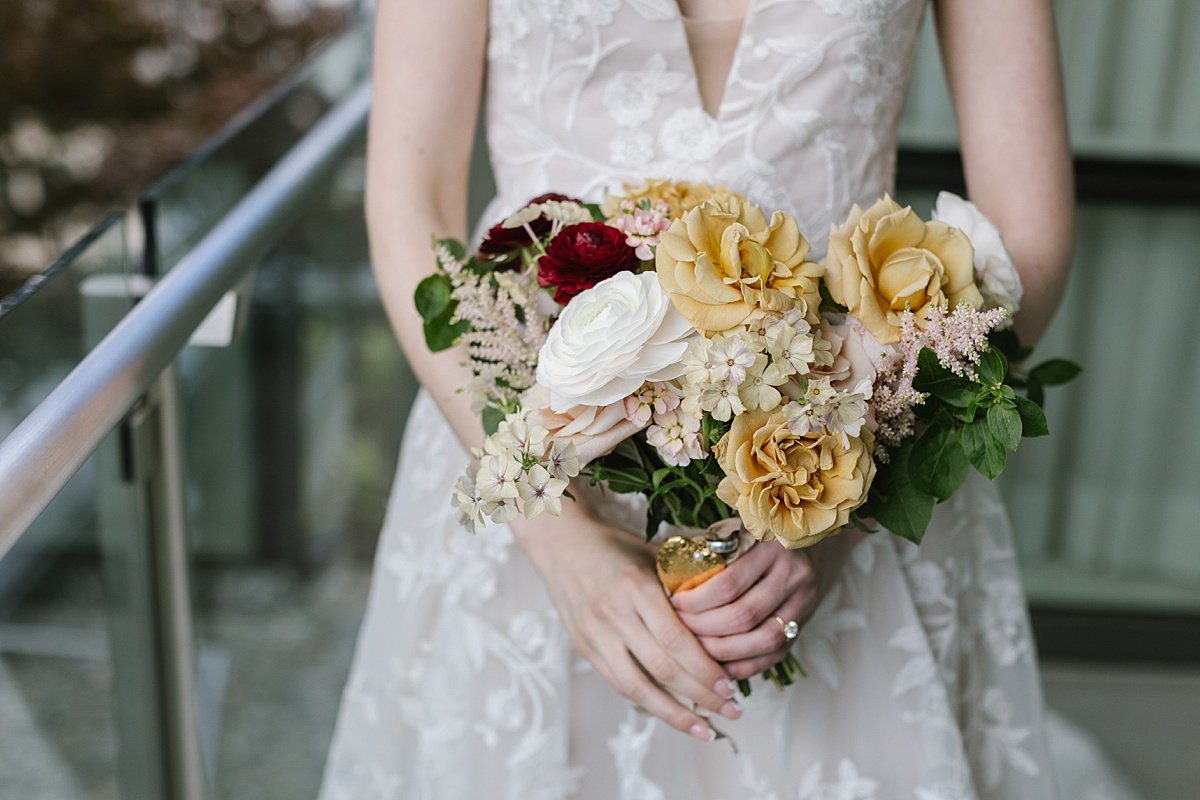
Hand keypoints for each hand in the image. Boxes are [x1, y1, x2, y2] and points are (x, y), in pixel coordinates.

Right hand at [514, 510, 741, 740]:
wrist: (561, 542)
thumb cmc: (615, 545)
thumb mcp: (654, 554)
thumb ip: (686, 582)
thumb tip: (727, 611)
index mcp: (635, 586)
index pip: (676, 640)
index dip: (705, 669)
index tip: (731, 686)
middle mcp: (613, 613)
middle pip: (662, 667)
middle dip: (701, 694)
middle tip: (731, 710)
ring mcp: (595, 633)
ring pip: (637, 686)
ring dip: (674, 713)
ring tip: (704, 729)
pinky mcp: (584, 646)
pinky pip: (618, 683)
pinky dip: (647, 703)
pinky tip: (670, 713)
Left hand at [671, 531, 862, 679]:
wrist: (818, 535)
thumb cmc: (766, 530)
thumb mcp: (742, 528)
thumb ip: (712, 548)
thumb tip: (668, 575)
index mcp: (773, 548)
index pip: (729, 583)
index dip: (697, 600)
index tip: (673, 603)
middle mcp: (794, 576)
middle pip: (743, 616)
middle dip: (704, 628)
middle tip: (677, 629)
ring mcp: (804, 603)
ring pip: (762, 640)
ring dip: (722, 651)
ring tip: (694, 650)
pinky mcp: (805, 624)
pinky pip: (775, 654)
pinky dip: (745, 665)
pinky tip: (719, 666)